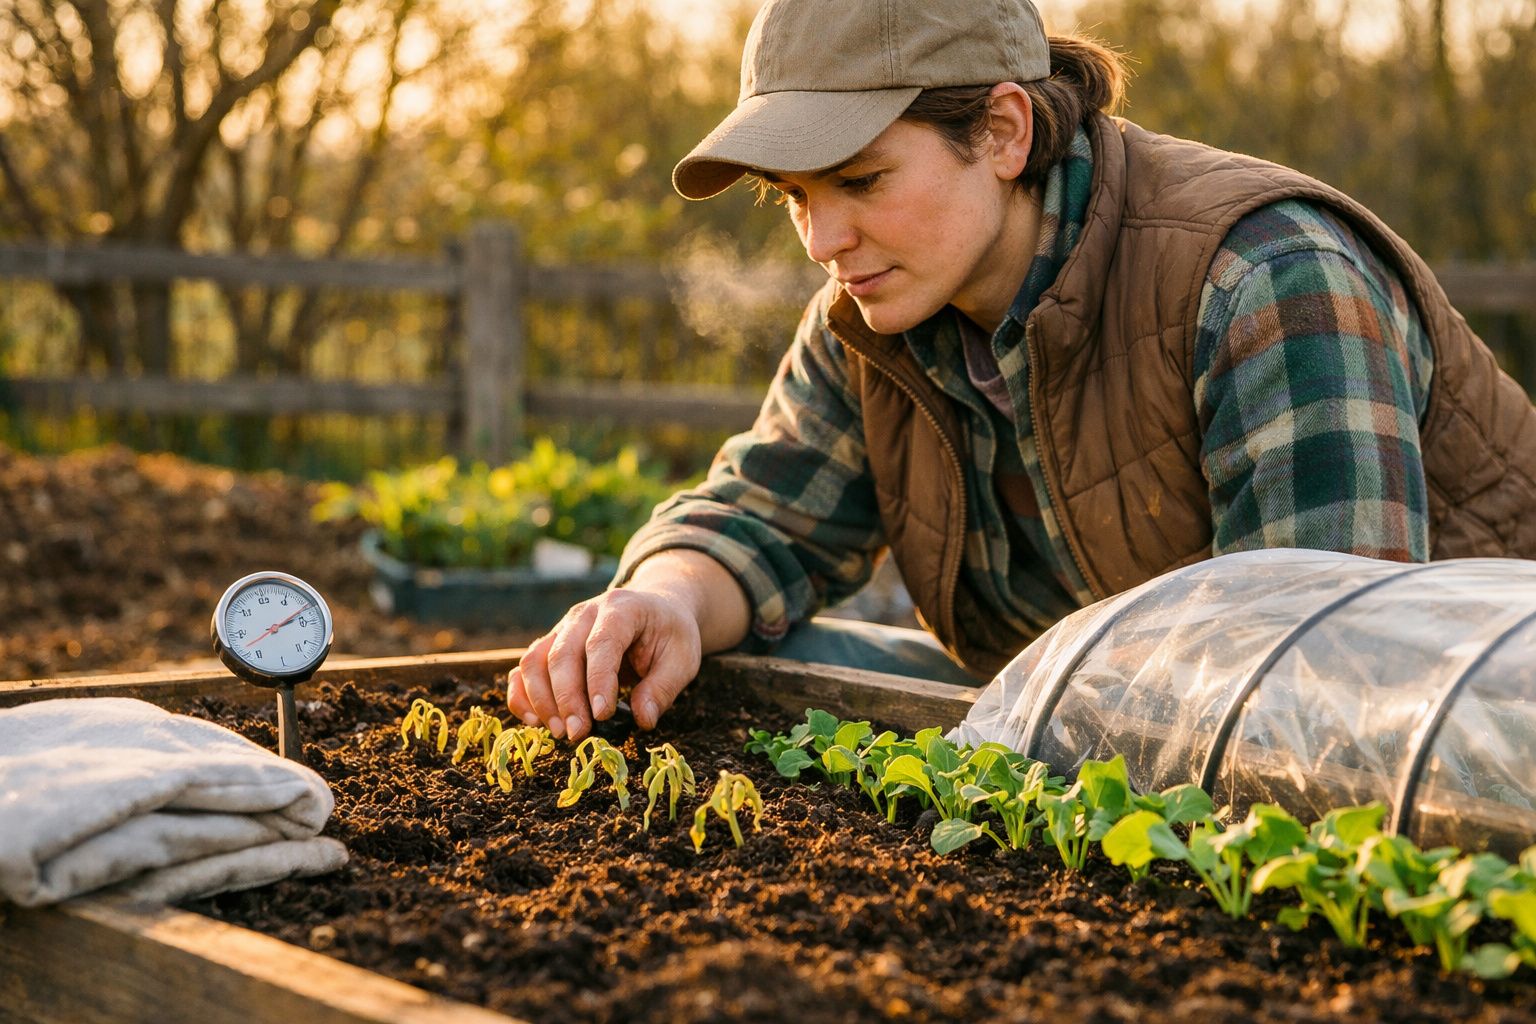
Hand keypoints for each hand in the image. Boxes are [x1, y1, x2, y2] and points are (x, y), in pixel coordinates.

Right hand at [507, 588, 702, 741]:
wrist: (655, 609)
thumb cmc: (669, 634)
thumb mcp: (682, 658)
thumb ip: (663, 688)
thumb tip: (642, 719)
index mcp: (622, 609)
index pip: (602, 643)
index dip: (598, 679)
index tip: (601, 714)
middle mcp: (585, 613)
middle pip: (563, 653)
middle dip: (567, 698)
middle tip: (578, 733)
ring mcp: (563, 627)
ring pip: (535, 660)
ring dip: (542, 700)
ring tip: (561, 732)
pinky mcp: (551, 644)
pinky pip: (525, 668)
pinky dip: (522, 695)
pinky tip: (535, 722)